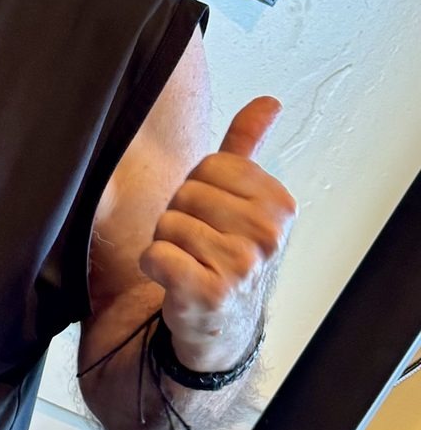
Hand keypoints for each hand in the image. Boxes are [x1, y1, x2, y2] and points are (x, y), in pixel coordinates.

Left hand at [139, 97, 297, 371]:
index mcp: (278, 205)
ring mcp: (241, 265)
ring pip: (168, 224)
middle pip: (186, 194)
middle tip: (197, 247)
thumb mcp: (243, 201)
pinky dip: (152, 266)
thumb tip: (268, 102)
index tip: (211, 219)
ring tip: (188, 265)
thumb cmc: (225, 256)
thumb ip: (247, 149)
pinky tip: (172, 281)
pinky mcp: (209, 293)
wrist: (221, 326)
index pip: (209, 167)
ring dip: (165, 244)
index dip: (196, 190)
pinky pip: (156, 255)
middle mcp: (267, 234)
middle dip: (179, 218)